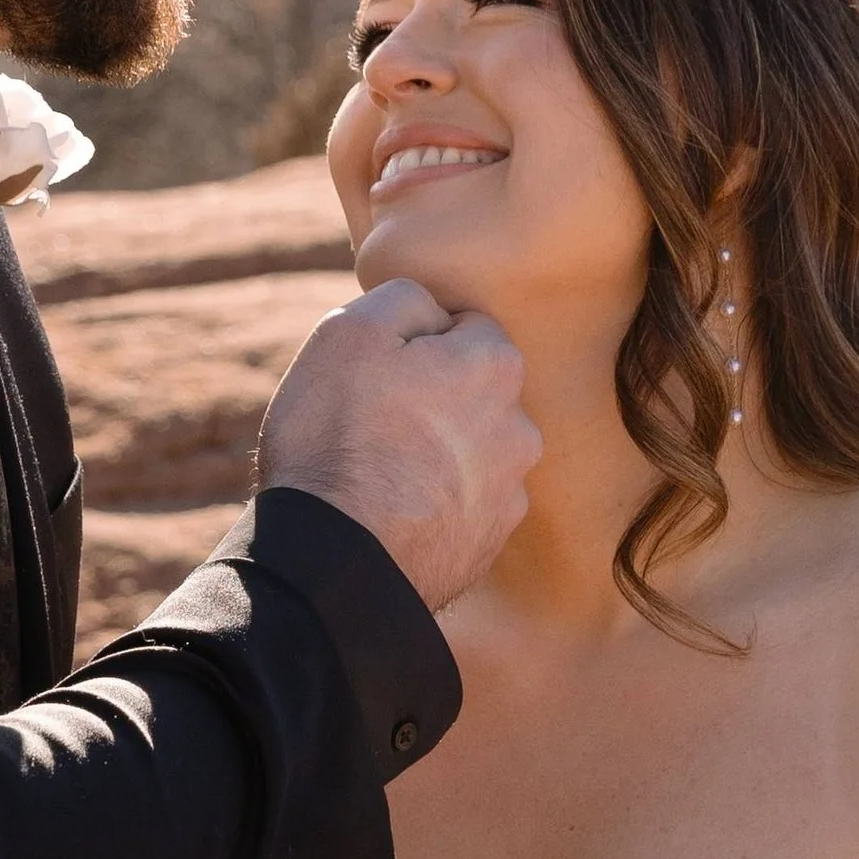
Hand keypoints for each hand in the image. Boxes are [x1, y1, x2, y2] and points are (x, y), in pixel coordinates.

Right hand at [257, 281, 537, 616]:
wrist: (338, 559)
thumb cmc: (338, 435)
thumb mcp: (350, 331)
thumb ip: (404, 299)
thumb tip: (434, 310)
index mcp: (494, 365)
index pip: (463, 328)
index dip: (413, 345)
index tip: (377, 374)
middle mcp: (520, 426)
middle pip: (471, 391)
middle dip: (433, 399)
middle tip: (374, 424)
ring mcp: (509, 491)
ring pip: (470, 450)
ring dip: (437, 453)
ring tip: (381, 474)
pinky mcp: (490, 542)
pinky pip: (463, 503)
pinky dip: (436, 503)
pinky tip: (394, 512)